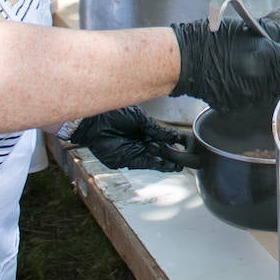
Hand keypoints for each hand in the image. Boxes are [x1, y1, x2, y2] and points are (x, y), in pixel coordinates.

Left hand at [70, 107, 184, 170]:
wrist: (95, 121)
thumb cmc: (113, 114)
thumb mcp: (139, 118)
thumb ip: (155, 128)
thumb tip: (171, 135)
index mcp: (143, 129)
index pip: (162, 136)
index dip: (173, 140)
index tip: (185, 143)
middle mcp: (140, 141)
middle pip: (160, 150)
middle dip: (172, 155)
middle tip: (185, 158)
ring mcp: (133, 151)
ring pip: (153, 159)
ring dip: (165, 162)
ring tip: (178, 165)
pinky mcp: (126, 159)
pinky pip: (143, 164)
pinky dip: (154, 165)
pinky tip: (164, 165)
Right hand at [170, 17, 279, 110]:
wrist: (186, 60)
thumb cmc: (212, 38)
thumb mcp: (248, 28)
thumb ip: (275, 37)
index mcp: (267, 57)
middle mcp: (262, 80)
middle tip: (271, 61)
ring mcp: (250, 96)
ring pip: (271, 92)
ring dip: (267, 81)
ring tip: (251, 69)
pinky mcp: (239, 106)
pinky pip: (253, 99)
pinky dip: (251, 90)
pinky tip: (238, 78)